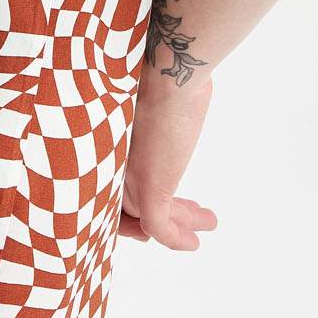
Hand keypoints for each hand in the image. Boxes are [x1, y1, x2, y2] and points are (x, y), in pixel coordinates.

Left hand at [118, 64, 217, 249]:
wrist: (170, 75)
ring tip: (207, 221)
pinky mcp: (150, 191)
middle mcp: (116, 170)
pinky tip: (195, 241)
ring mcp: (132, 183)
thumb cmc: (161, 80)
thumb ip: (150, 125)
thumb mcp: (151, 108)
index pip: (117, 190)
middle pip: (133, 210)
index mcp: (110, 150)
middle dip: (168, 214)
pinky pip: (160, 228)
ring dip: (182, 224)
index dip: (138, 204)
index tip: (171, 206)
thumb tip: (165, 119)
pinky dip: (177, 239)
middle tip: (192, 214)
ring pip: (151, 220)